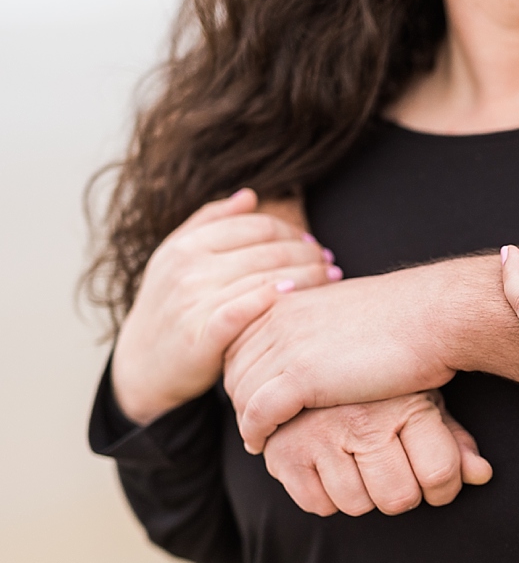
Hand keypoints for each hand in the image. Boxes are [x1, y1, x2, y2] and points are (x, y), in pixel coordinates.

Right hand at [111, 189, 338, 424]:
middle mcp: (188, 268)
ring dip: (307, 276)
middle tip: (331, 262)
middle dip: (308, 254)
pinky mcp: (200, 336)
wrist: (142, 367)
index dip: (292, 232)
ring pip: (266, 278)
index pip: (257, 226)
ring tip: (331, 278)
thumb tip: (249, 195)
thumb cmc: (170, 308)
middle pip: (269, 251)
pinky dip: (274, 299)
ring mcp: (193, 301)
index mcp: (186, 245)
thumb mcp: (176, 258)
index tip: (313, 244)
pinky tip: (297, 298)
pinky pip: (245, 310)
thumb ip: (210, 222)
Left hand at [224, 263, 457, 453]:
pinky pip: (259, 412)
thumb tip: (325, 343)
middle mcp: (279, 318)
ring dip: (246, 420)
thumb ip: (324, 326)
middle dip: (241, 399)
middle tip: (254, 426)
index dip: (245, 374)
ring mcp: (287, 345)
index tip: (256, 398)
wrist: (433, 317)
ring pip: (243, 392)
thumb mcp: (350, 312)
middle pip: (235, 368)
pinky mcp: (302, 376)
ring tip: (258, 441)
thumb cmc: (409, 318)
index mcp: (290, 300)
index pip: (241, 342)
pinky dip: (256, 431)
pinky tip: (262, 444)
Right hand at [263, 391, 491, 515]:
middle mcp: (363, 419)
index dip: (443, 488)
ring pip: (357, 505)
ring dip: (362, 495)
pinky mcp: (284, 451)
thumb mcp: (426, 403)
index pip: (440, 474)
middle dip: (401, 494)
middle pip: (398, 498)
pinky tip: (330, 467)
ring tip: (360, 464)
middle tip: (394, 472)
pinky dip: (324, 496)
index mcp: (406, 405)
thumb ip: (455, 443)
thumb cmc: (387, 383)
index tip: (435, 481)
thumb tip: (482, 475)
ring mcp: (320, 434)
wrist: (320, 346)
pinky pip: (317, 504)